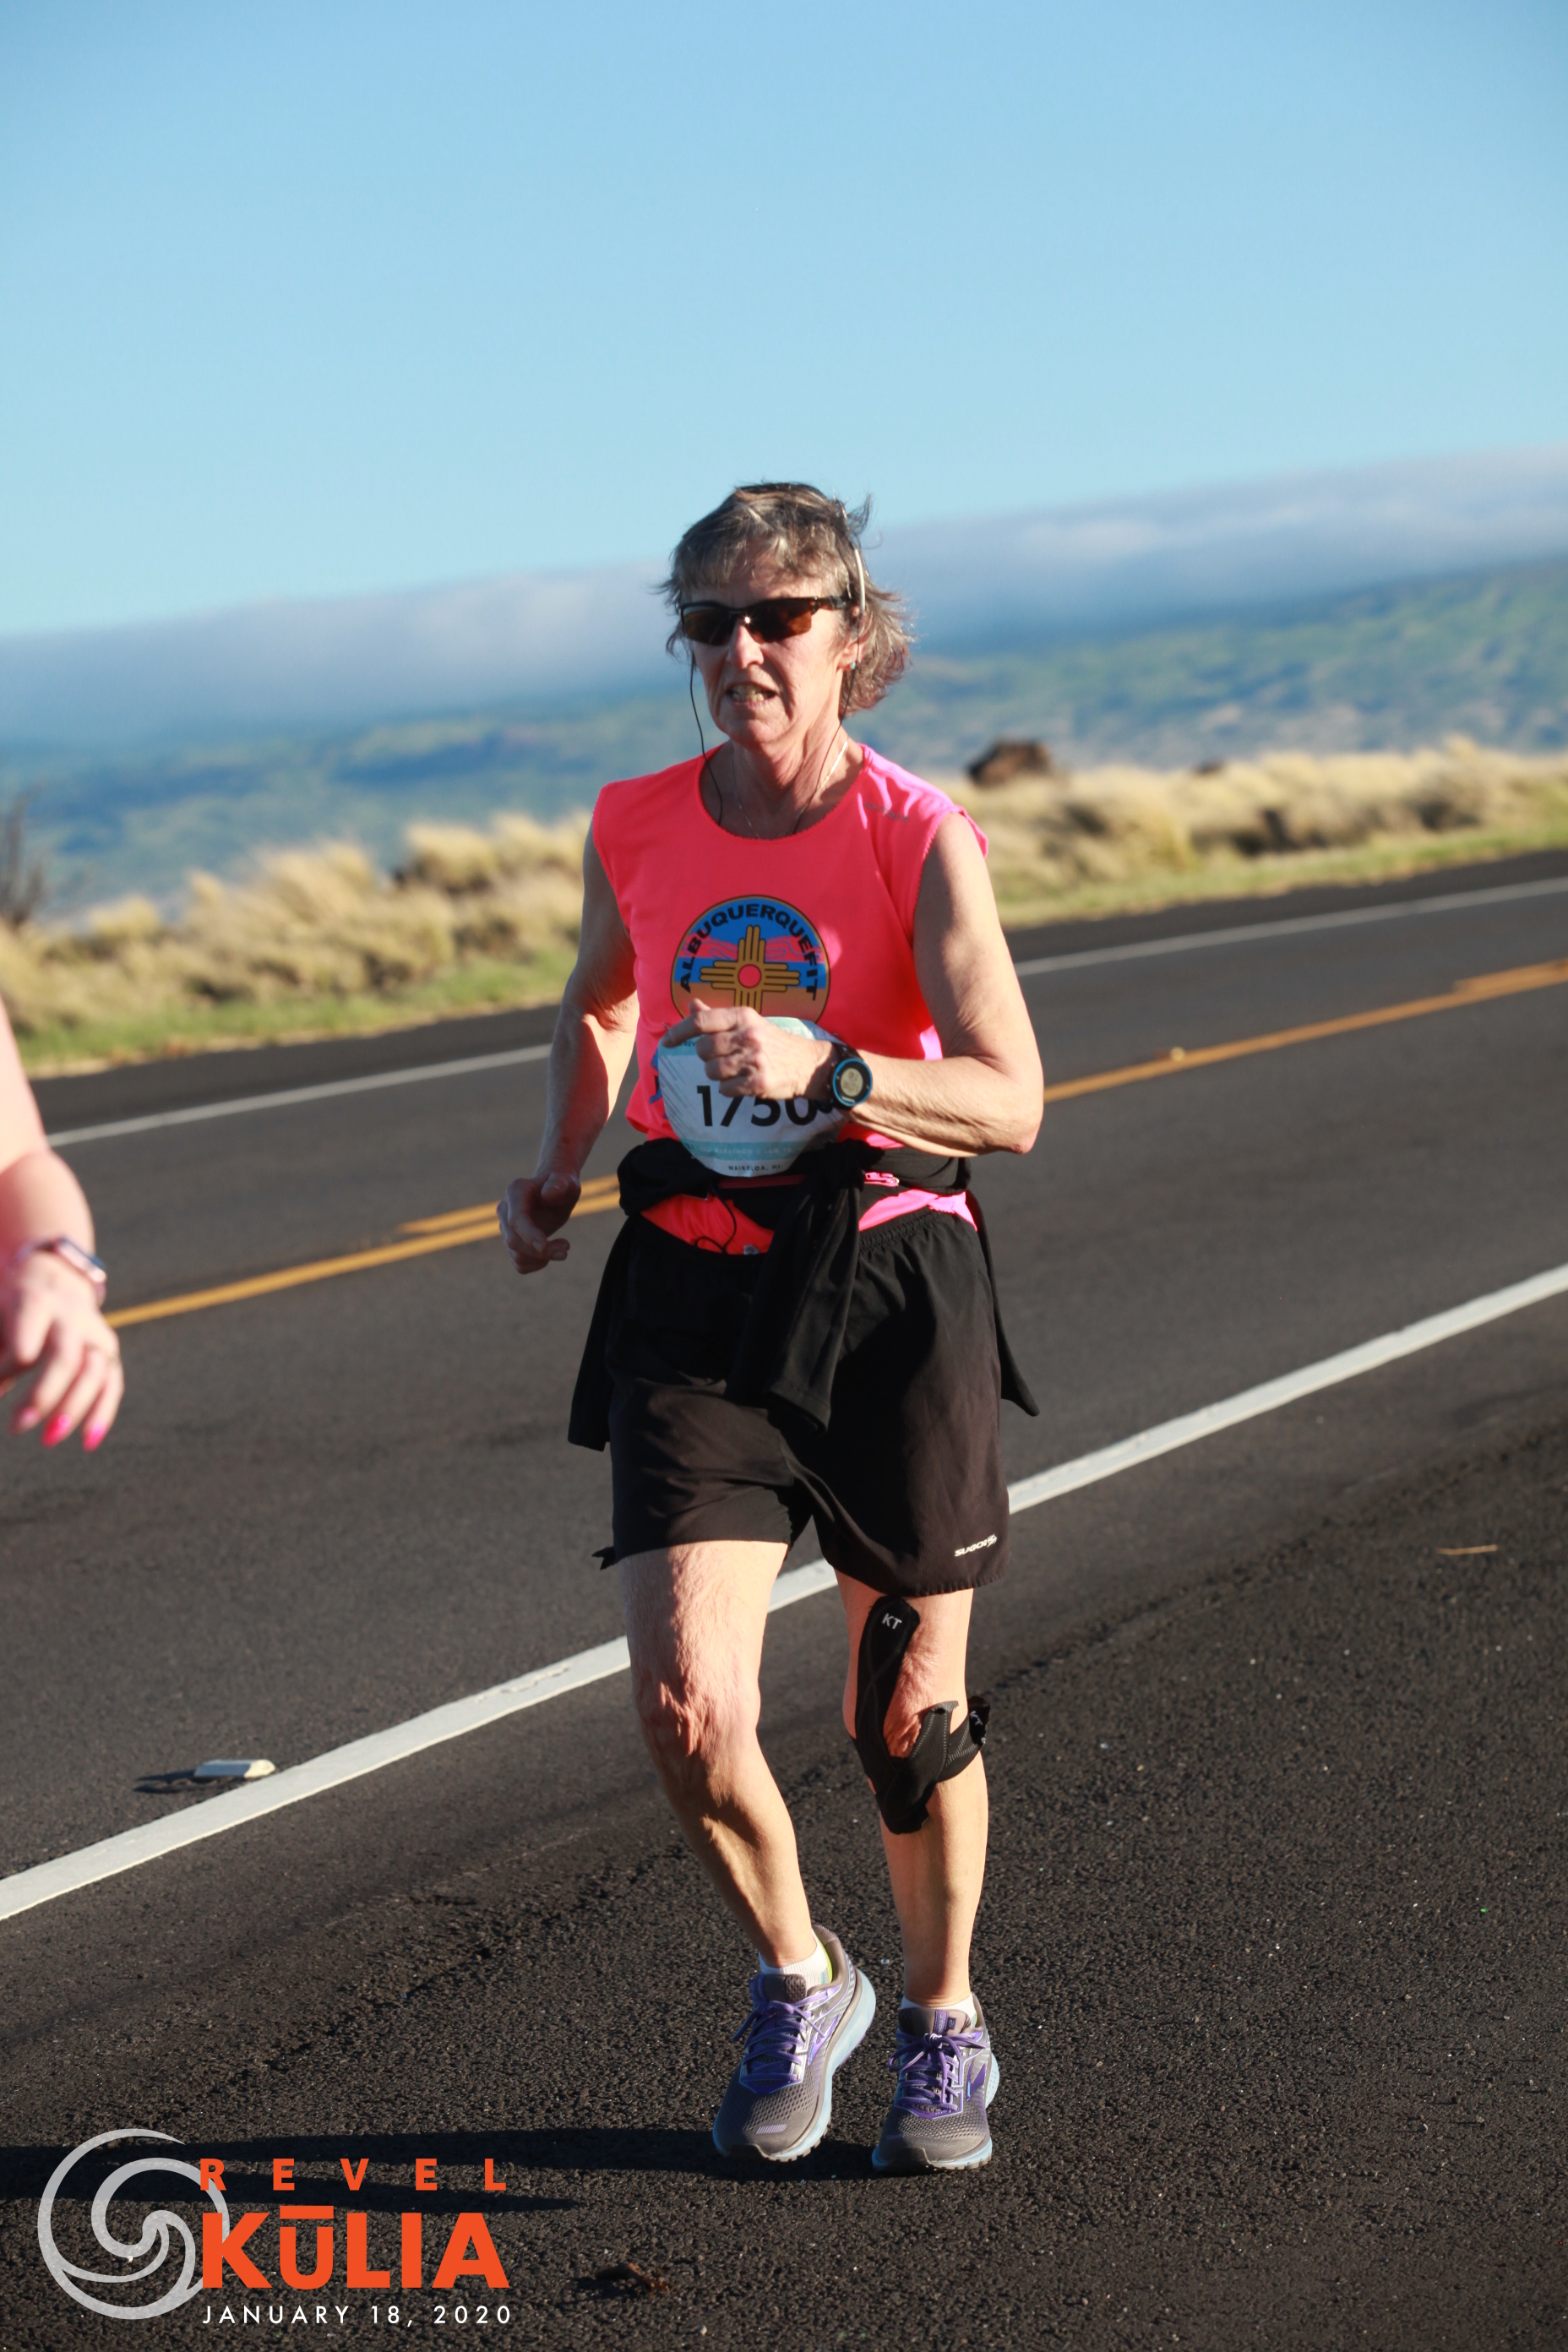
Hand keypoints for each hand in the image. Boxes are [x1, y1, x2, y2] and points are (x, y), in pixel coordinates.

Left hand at [0, 1255, 122, 1448]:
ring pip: (94, 1373)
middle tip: (15, 1428)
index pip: (26, 1347)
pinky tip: (87, 1443)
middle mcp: (72, 1317)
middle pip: (65, 1360)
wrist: (52, 1275)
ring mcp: (95, 1333)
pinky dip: (102, 1414)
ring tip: (48, 1440)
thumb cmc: (13, 1305)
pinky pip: (112, 1384)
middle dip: (43, 1397)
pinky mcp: (109, 1350)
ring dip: (73, 1410)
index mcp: (37, 1303)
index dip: (5, 1373)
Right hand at [498, 1171, 581, 1273]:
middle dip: (541, 1251)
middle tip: (565, 1250)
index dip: (528, 1236)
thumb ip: (559, 1184)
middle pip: (514, 1241)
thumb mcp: (566, 1181)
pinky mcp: (511, 1242)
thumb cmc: (562, 1185)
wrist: (555, 1191)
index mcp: (516, 1191)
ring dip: (543, 1259)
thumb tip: (549, 1194)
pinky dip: (537, 1264)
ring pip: (517, 1255)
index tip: (545, 1248)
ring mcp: (506, 1227)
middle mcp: (505, 1210)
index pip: (516, 1220)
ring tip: (564, 1247)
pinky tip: (552, 1252)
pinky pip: (520, 1264)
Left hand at [661, 1005, 833, 1100]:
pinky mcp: (759, 1082)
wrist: (807, 1063)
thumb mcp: (749, 1022)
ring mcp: (754, 1059)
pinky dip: (729, 1089)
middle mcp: (748, 1035)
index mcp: (743, 1016)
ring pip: (712, 1071)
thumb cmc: (772, 1041)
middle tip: (720, 1057)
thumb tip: (692, 1005)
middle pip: (703, 1049)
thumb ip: (718, 1016)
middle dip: (705, 1057)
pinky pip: (726, 1090)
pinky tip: (742, 1083)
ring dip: (717, 1075)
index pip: (701, 1021)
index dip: (678, 1032)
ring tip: (734, 1070)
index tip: (666, 1042)